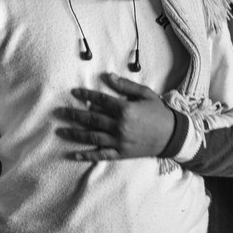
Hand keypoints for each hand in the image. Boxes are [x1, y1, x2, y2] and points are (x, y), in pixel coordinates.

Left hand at [56, 72, 175, 160]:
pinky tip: (74, 154)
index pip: (100, 101)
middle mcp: (119, 126)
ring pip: (92, 137)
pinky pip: (101, 155)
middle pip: (91, 119)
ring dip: (75, 133)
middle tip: (60, 112)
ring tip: (61, 130)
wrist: (172, 135)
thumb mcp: (145, 94)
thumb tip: (108, 76)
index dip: (86, 95)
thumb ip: (125, 86)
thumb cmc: (159, 112)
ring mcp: (119, 141)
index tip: (74, 92)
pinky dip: (87, 155)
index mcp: (125, 109)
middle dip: (74, 115)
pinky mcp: (121, 153)